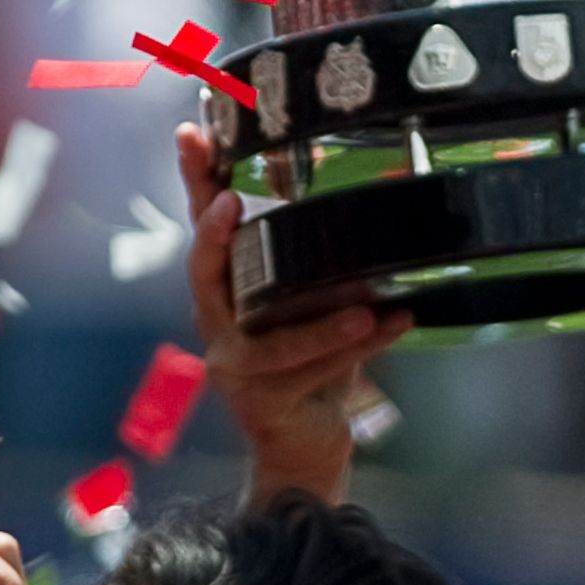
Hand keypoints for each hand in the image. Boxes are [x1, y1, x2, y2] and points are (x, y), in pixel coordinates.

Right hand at [176, 122, 406, 503]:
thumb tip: (361, 201)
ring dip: (320, 322)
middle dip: (212, 237)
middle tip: (231, 204)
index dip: (194, 181)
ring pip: (270, 338)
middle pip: (203, 275)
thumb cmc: (307, 370)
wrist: (302, 448)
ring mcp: (235, 367)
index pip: (204, 227)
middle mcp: (218, 326)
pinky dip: (356, 348)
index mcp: (225, 294)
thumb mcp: (306, 309)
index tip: (190, 136)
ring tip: (365, 305)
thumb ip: (313, 267)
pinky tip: (394, 325)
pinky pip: (312, 371)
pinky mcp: (264, 401)